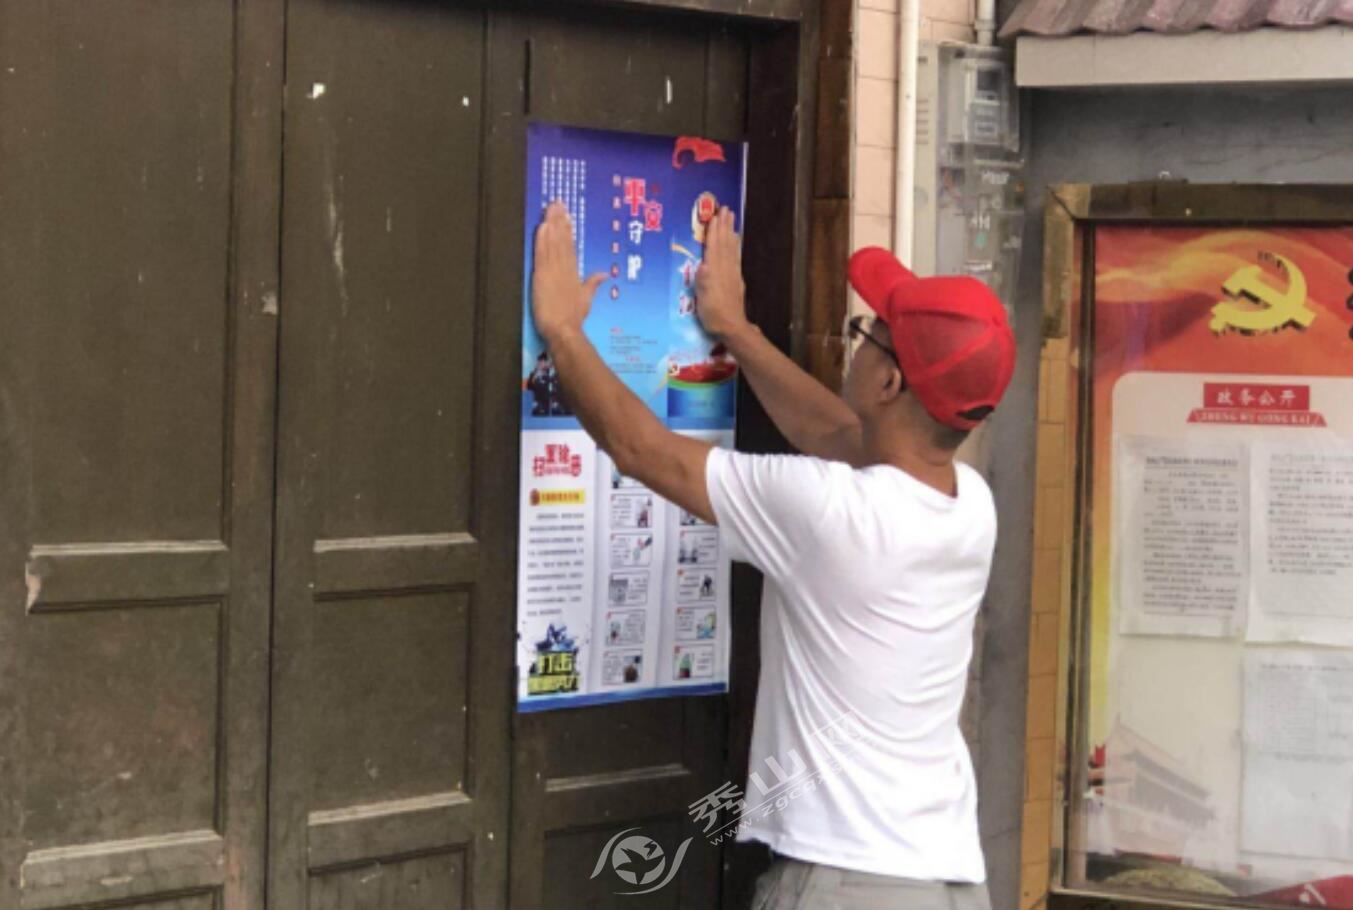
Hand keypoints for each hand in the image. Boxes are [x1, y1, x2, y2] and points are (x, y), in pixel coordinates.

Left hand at [532, 201, 606, 344]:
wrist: (564, 330)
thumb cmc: (574, 318)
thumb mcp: (586, 299)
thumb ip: (593, 283)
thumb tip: (604, 274)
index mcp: (574, 272)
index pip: (570, 246)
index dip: (567, 229)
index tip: (566, 215)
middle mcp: (565, 268)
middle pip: (562, 240)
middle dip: (559, 220)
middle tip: (557, 203)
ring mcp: (553, 271)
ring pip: (553, 243)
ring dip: (551, 225)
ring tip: (550, 209)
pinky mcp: (542, 276)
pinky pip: (542, 254)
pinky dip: (542, 240)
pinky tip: (542, 227)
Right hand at [694, 207, 748, 341]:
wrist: (731, 326)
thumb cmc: (712, 313)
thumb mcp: (702, 297)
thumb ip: (704, 279)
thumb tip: (703, 263)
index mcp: (714, 270)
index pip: (714, 245)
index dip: (714, 230)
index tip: (715, 214)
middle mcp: (725, 268)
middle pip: (725, 243)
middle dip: (725, 226)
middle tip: (726, 209)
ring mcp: (732, 273)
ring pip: (731, 248)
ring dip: (730, 233)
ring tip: (732, 220)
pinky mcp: (736, 280)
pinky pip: (735, 257)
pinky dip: (735, 247)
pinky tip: (735, 243)